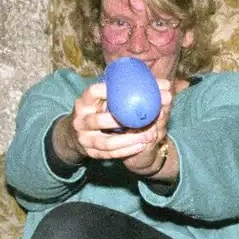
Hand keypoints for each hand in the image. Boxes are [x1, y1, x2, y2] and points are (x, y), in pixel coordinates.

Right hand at [56, 79, 174, 166]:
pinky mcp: (91, 153)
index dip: (107, 90)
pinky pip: (110, 154)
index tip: (128, 89)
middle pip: (99, 121)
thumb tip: (162, 84)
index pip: (93, 92)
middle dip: (122, 121)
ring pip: (106, 142)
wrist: (76, 135)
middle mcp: (80, 121)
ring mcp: (84, 139)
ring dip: (129, 140)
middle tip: (145, 120)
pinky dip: (127, 150)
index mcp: (83, 103)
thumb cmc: (97, 112)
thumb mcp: (100, 100)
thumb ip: (119, 93)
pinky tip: (141, 145)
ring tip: (148, 136)